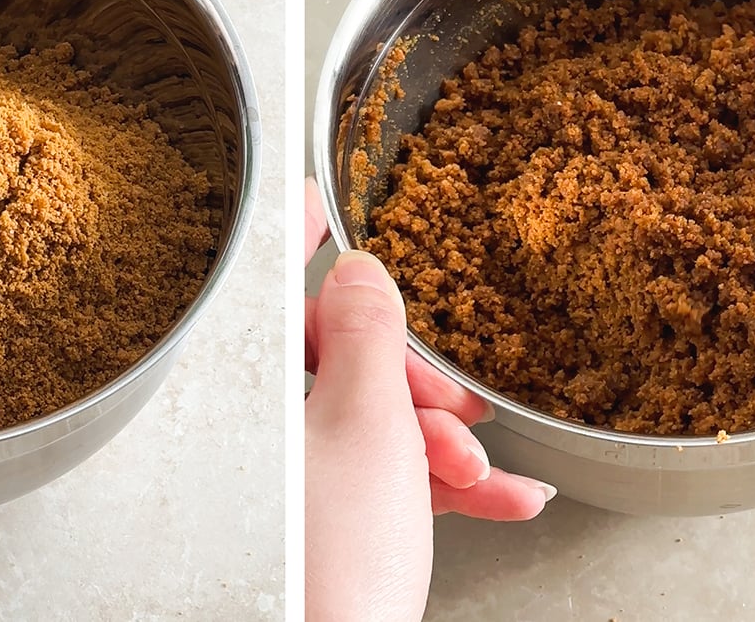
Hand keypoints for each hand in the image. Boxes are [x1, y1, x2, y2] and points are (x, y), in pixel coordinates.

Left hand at [304, 179, 554, 621]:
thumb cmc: (331, 559)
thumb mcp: (368, 424)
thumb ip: (368, 334)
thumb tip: (360, 272)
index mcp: (252, 385)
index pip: (271, 281)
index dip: (303, 232)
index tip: (320, 193)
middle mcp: (261, 426)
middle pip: (344, 357)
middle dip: (418, 382)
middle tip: (451, 405)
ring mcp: (291, 476)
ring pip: (375, 422)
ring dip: (442, 441)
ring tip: (475, 468)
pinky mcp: (326, 521)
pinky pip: (387, 480)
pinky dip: (443, 486)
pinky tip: (503, 496)